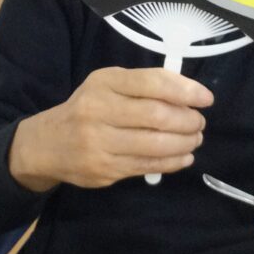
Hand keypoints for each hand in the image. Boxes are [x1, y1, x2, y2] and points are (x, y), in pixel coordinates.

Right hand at [9, 67, 213, 190]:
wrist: (47, 145)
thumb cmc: (87, 109)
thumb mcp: (108, 86)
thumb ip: (144, 85)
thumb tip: (189, 94)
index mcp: (103, 83)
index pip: (151, 83)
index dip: (184, 90)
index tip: (205, 99)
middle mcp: (98, 111)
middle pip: (156, 116)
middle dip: (187, 120)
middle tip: (199, 123)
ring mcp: (99, 143)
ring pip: (155, 145)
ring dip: (184, 142)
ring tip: (195, 139)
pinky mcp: (103, 170)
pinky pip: (147, 166)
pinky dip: (173, 162)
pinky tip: (183, 156)